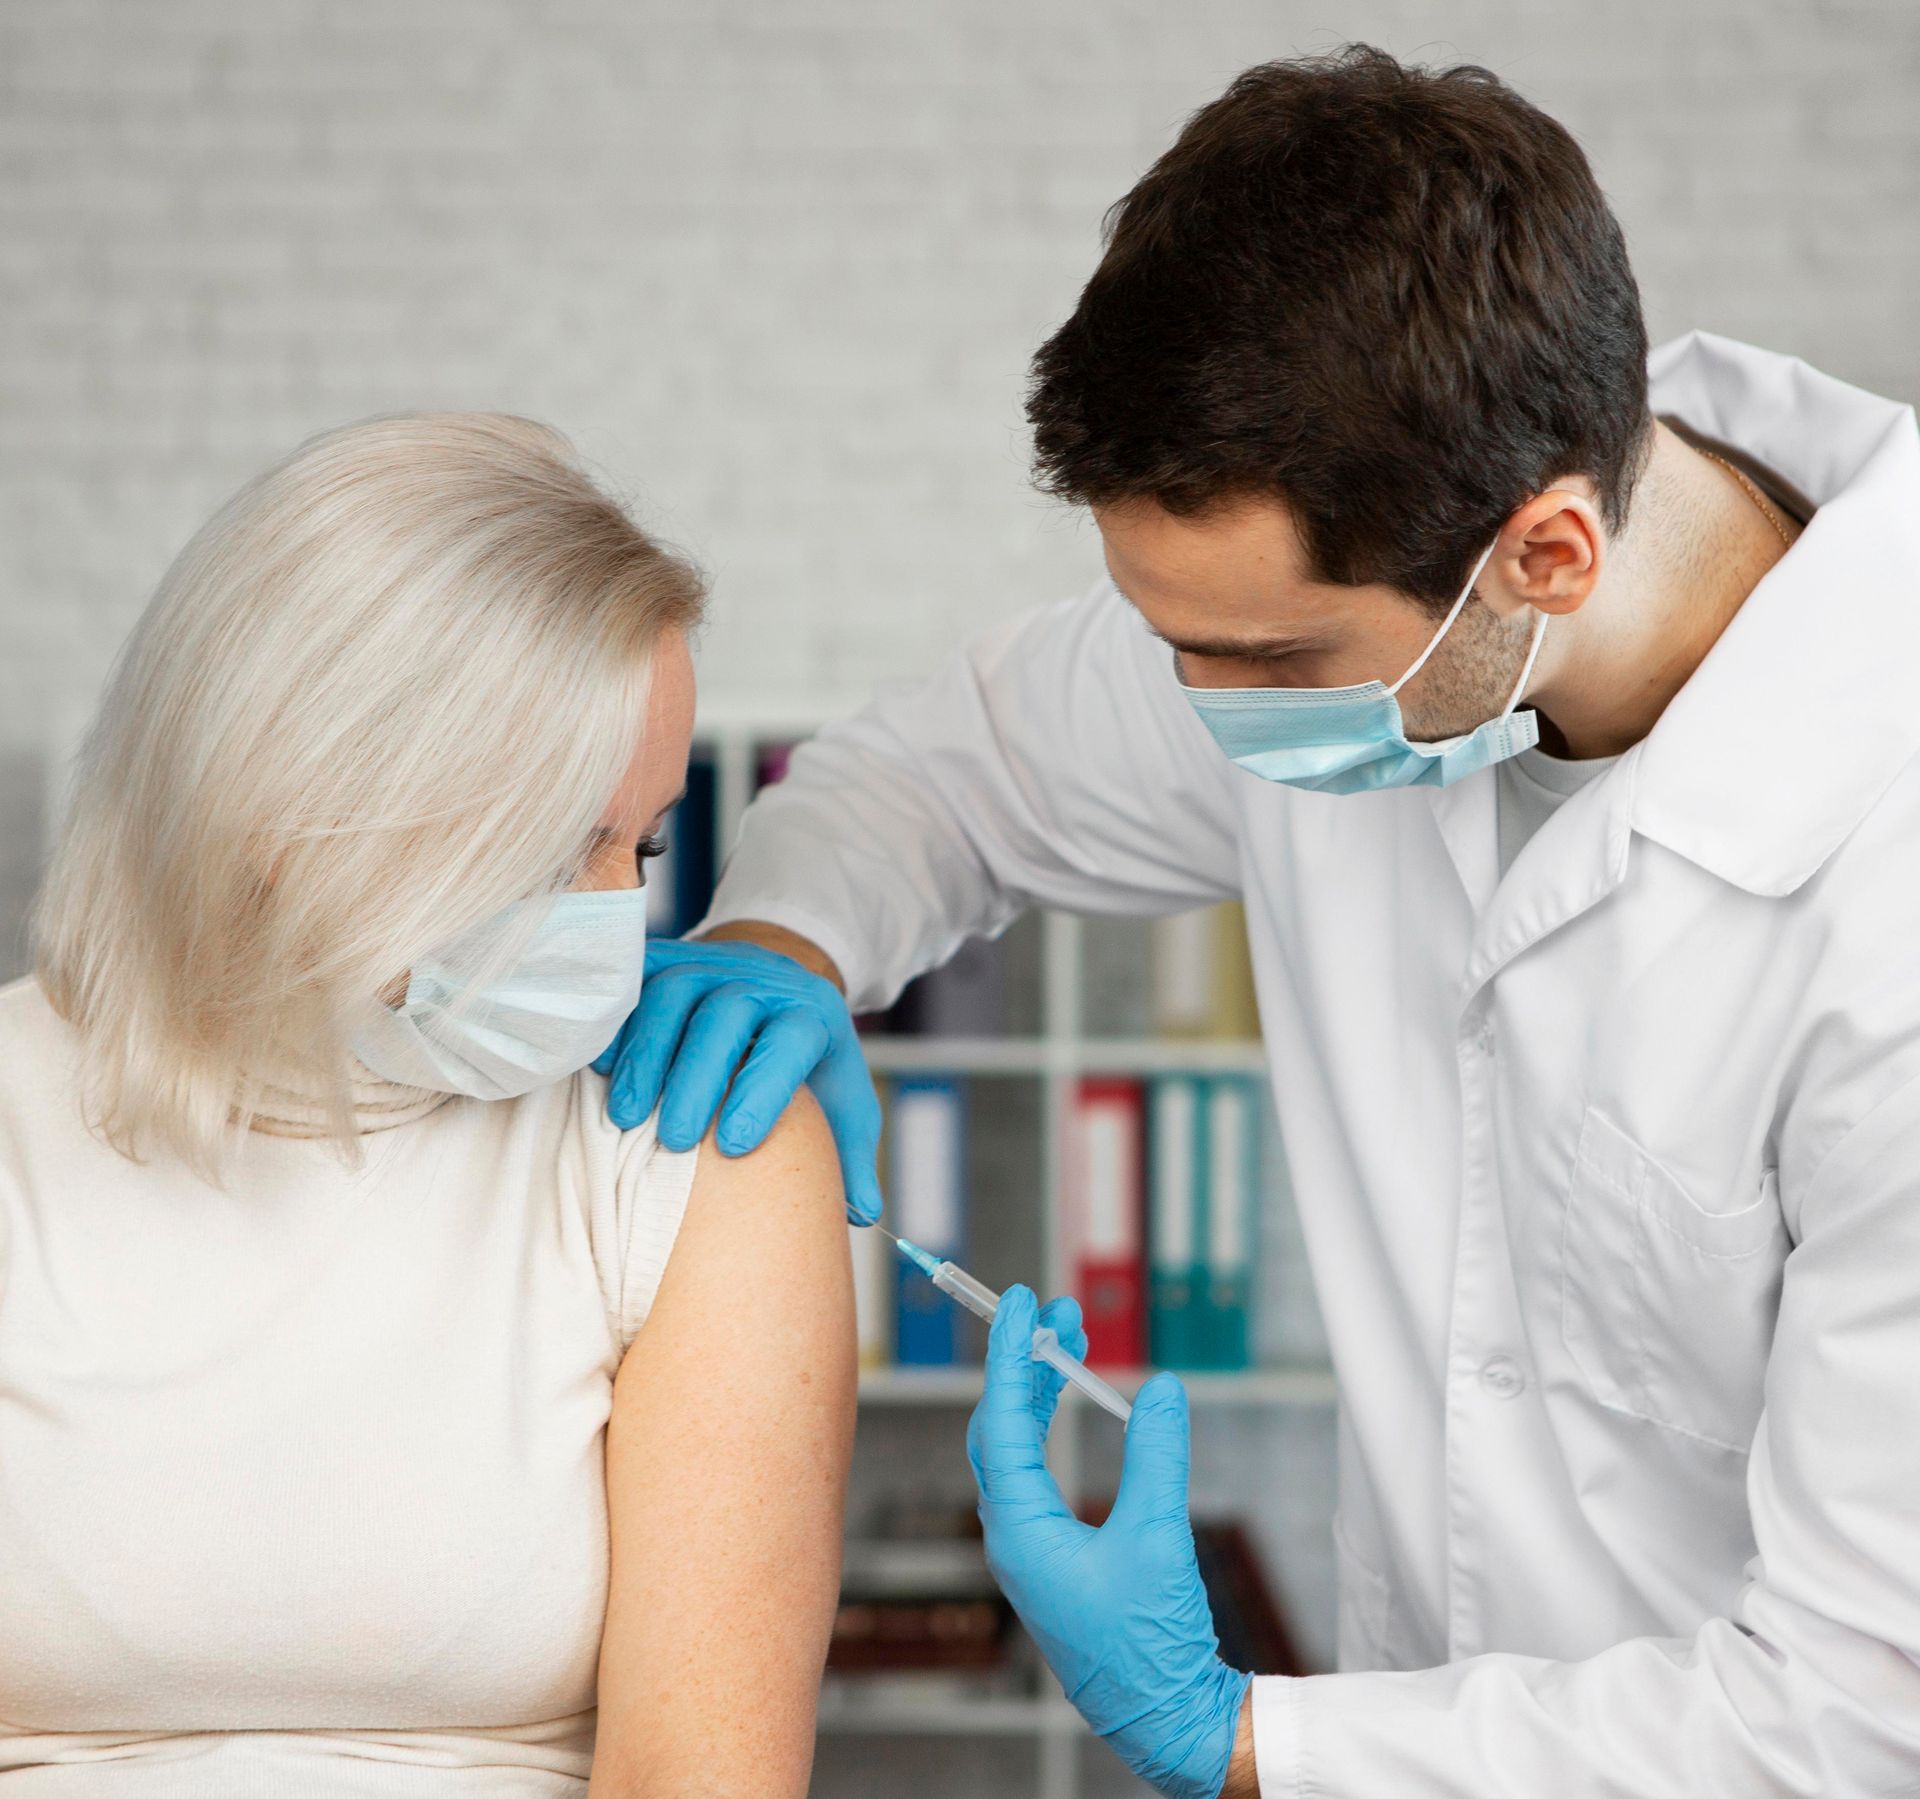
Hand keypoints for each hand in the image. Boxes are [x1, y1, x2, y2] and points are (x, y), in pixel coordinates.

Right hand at [593, 937, 882, 1224]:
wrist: (774, 985)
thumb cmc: (805, 1061)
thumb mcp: (841, 1101)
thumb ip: (851, 1156)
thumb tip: (863, 1213)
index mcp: (811, 1014)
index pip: (791, 1040)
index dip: (763, 1089)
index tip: (735, 1146)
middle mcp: (762, 980)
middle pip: (725, 1015)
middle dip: (694, 1078)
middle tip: (670, 1141)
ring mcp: (710, 963)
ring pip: (673, 993)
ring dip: (645, 1055)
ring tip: (624, 1117)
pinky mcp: (667, 958)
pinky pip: (635, 979)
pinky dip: (616, 1021)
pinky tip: (599, 1067)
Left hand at [967, 1286, 1249, 1798]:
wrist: (1165, 1718)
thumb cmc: (1151, 1641)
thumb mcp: (1159, 1537)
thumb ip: (1157, 1456)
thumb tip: (1161, 1388)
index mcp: (1020, 1532)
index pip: (1002, 1422)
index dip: (1010, 1355)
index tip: (1017, 1301)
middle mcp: (1013, 1537)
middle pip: (1000, 1429)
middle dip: (1026, 1364)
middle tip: (1059, 1313)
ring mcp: (1030, 1550)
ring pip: (1016, 1450)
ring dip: (1038, 1393)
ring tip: (1070, 1344)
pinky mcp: (1054, 1558)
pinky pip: (1035, 1474)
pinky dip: (1049, 1429)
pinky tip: (1072, 1407)